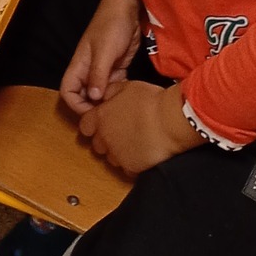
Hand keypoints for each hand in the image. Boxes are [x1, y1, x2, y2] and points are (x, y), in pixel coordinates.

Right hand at [59, 0, 142, 115]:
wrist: (126, 10)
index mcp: (79, 65)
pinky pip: (112, 88)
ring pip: (98, 94)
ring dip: (107, 103)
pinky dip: (118, 95)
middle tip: (110, 115)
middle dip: (93, 108)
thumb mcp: (105, 51)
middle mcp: (88, 71)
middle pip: (83, 96)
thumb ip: (98, 74)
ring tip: (120, 109)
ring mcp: (102, 71)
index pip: (67, 91)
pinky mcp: (116, 70)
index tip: (94, 113)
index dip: (76, 105)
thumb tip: (92, 98)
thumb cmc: (111, 27)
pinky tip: (128, 98)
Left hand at [78, 80, 194, 177]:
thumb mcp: (126, 87)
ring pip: (111, 157)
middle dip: (105, 139)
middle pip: (97, 144)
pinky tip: (142, 153)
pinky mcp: (131, 167)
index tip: (103, 122)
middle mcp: (105, 138)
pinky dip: (132, 163)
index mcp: (100, 117)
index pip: (85, 126)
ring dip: (118, 152)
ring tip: (134, 143)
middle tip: (121, 132)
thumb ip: (110, 93)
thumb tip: (104, 98)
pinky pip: (126, 169)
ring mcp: (117, 154)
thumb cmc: (150, 101)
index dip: (93, 124)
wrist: (170, 121)